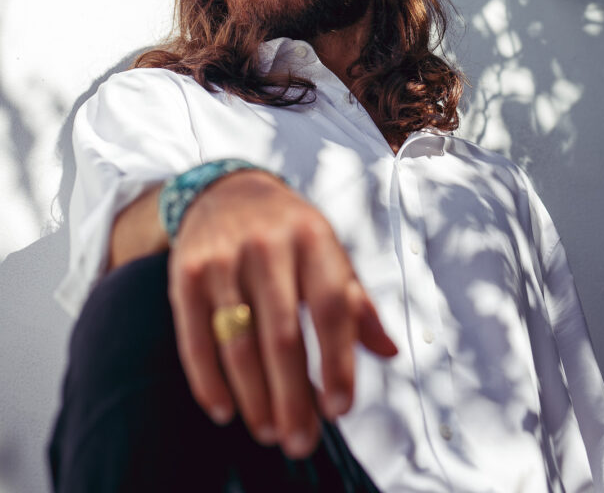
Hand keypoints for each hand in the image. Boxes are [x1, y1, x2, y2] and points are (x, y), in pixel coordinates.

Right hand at [167, 169, 396, 457]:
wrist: (226, 190)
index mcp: (313, 238)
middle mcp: (268, 245)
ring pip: (238, 343)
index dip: (337, 361)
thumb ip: (355, 301)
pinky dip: (208, 382)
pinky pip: (195, 339)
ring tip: (269, 432)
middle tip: (301, 441)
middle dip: (292, 397)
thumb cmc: (289, 231)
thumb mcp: (328, 251)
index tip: (339, 408)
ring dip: (254, 398)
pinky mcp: (187, 274)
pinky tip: (225, 411)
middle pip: (282, 335)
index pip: (331, 307)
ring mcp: (224, 259)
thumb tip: (389, 351)